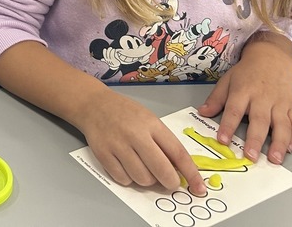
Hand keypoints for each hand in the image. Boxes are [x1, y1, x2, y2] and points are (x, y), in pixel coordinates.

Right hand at [76, 87, 205, 195]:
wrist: (93, 104)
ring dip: (147, 180)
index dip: (191, 173)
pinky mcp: (103, 154)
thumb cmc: (125, 113)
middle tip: (170, 182)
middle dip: (170, 182)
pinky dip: (129, 179)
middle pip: (161, 170)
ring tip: (143, 167)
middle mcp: (135, 134)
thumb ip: (164, 143)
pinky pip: (123, 179)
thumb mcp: (149, 120)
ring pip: (142, 178)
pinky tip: (127, 166)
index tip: (199, 187)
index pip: (177, 153)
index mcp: (151, 124)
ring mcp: (117, 145)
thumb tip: (180, 170)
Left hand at [197, 33, 291, 163]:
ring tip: (274, 160)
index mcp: (243, 91)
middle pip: (260, 120)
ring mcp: (280, 103)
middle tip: (251, 156)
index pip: (234, 109)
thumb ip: (216, 99)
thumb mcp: (227, 81)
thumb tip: (202, 113)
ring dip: (279, 143)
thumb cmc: (247, 73)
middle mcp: (262, 98)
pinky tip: (291, 148)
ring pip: (282, 125)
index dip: (228, 125)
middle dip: (255, 139)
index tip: (223, 140)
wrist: (272, 59)